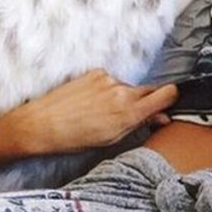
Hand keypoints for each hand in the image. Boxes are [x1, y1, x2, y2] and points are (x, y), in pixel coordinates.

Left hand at [0, 69, 178, 154]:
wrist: (41, 124)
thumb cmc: (74, 138)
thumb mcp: (113, 139)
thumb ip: (140, 124)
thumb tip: (161, 118)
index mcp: (130, 112)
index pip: (167, 94)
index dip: (171, 99)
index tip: (168, 105)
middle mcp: (123, 92)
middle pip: (150, 90)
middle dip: (147, 102)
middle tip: (131, 116)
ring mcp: (109, 79)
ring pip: (129, 88)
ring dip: (124, 98)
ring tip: (103, 113)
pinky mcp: (96, 73)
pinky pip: (112, 81)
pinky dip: (108, 91)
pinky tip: (93, 103)